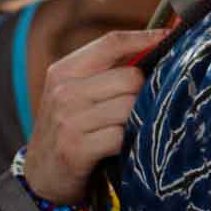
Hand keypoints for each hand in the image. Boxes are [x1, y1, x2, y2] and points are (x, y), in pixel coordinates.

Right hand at [22, 29, 163, 203]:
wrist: (40, 173)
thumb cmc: (69, 126)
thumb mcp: (75, 91)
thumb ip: (107, 70)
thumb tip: (156, 43)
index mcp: (64, 71)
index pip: (111, 43)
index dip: (145, 38)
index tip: (170, 36)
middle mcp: (64, 92)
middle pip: (131, 77)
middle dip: (143, 92)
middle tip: (138, 107)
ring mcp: (69, 120)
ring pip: (130, 107)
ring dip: (137, 119)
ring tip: (128, 128)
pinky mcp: (76, 149)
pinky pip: (122, 136)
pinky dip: (129, 142)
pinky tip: (122, 146)